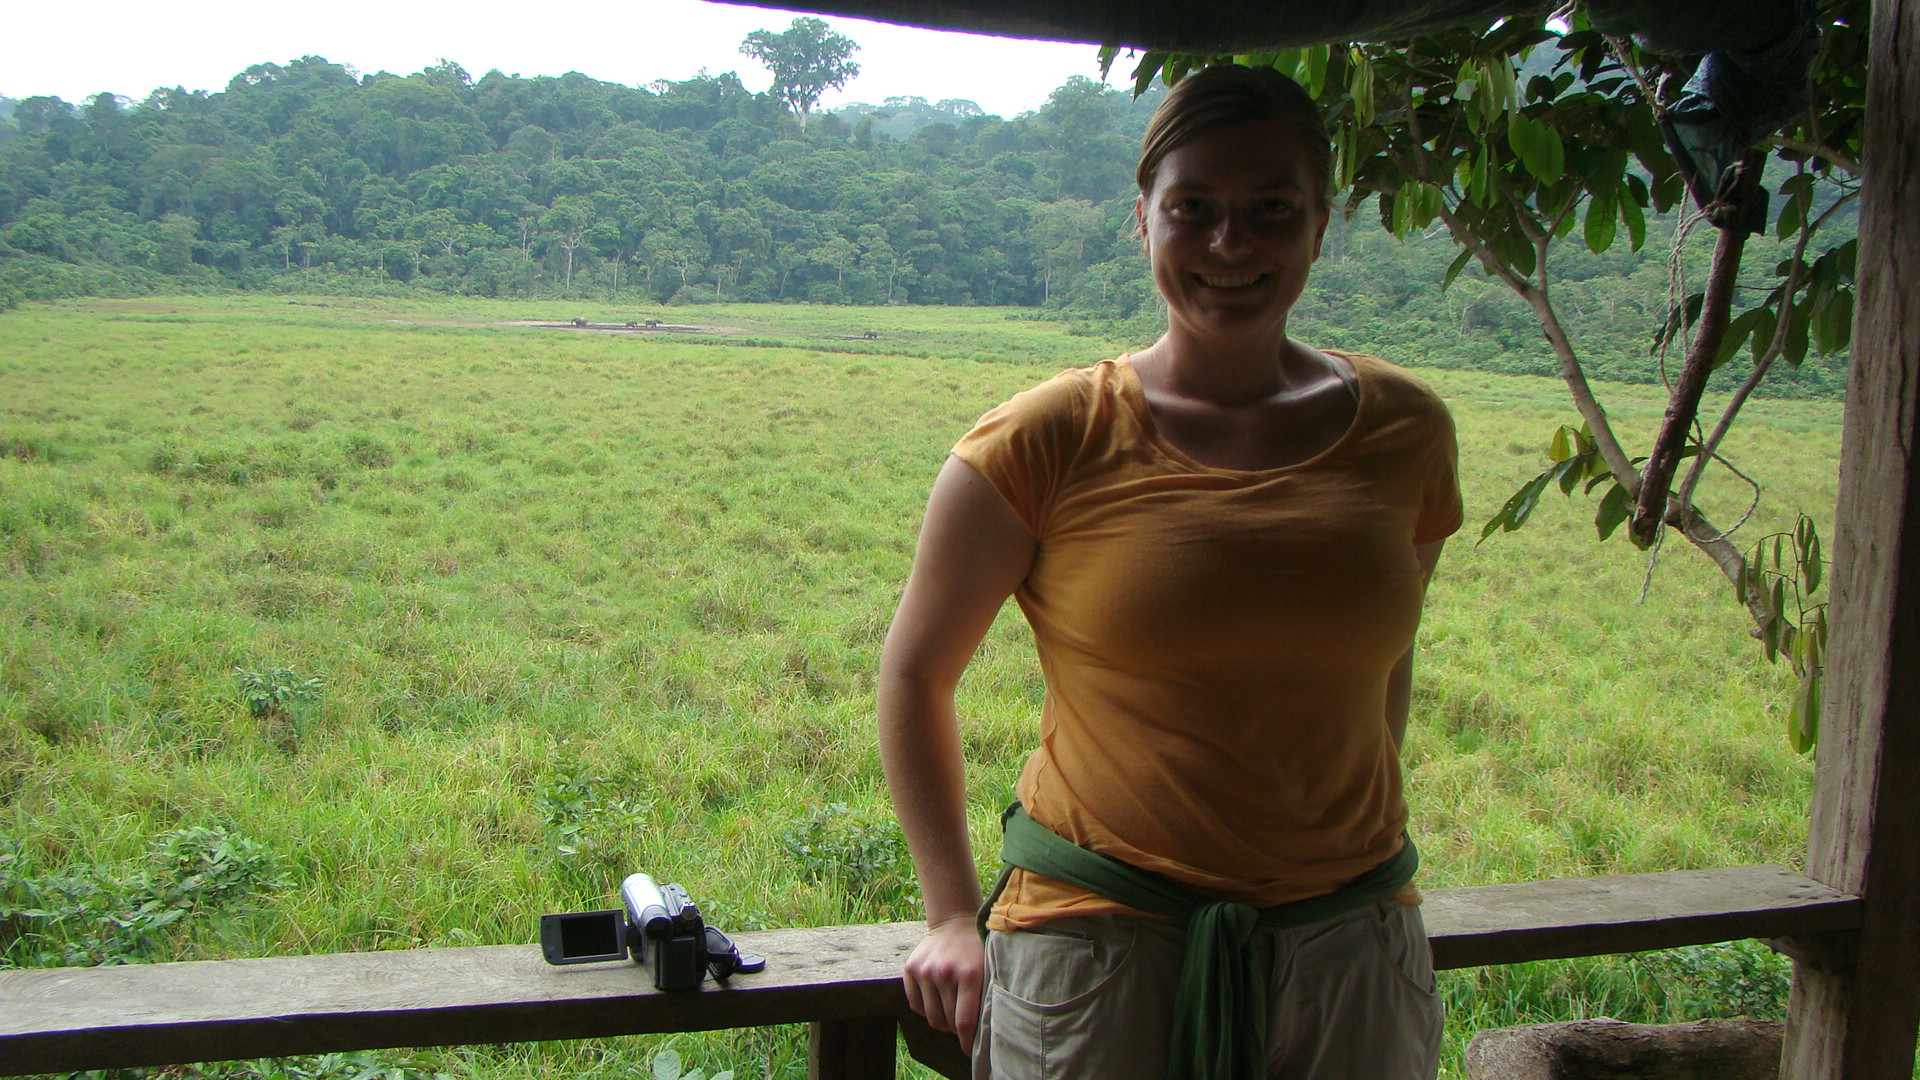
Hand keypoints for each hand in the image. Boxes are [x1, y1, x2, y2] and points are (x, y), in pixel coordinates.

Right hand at [901, 914, 985, 1052]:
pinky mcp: (910, 969)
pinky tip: (937, 1001)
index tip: (971, 1050)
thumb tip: (984, 1032)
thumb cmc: (977, 950)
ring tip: (950, 1013)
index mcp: (969, 974)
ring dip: (941, 1022)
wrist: (954, 922)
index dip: (967, 1042)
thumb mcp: (989, 969)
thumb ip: (985, 997)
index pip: (965, 1022)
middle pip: (947, 1021)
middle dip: (956, 1029)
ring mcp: (925, 971)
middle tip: (962, 1025)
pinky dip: (926, 1010)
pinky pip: (916, 1005)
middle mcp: (944, 973)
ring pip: (931, 1016)